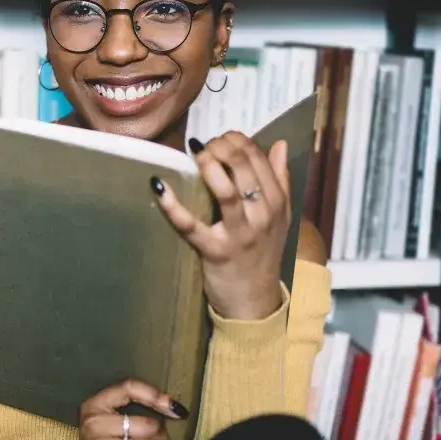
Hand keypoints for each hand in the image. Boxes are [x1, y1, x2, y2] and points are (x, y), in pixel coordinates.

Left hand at [152, 132, 289, 320]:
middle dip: (222, 147)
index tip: (221, 138)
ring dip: (208, 165)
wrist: (254, 301)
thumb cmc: (262, 254)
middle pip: (243, 168)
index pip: (259, 159)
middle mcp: (261, 216)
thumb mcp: (280, 217)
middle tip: (205, 146)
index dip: (238, 141)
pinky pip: (190, 225)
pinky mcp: (213, 251)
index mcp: (277, 203)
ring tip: (196, 154)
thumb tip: (278, 145)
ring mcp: (238, 234)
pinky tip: (159, 186)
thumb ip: (280, 179)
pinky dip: (172, 205)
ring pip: (225, 191)